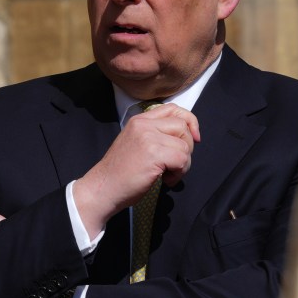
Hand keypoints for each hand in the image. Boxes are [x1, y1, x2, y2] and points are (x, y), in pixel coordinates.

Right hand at [73, 103, 199, 229]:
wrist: (103, 188)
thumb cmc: (121, 172)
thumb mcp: (136, 143)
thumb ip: (155, 134)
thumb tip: (186, 136)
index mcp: (139, 120)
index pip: (173, 109)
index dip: (190, 122)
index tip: (194, 138)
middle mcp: (143, 125)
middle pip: (183, 126)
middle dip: (187, 147)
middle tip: (175, 164)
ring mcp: (148, 138)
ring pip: (185, 145)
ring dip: (183, 164)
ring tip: (168, 174)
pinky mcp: (153, 153)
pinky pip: (182, 159)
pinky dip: (179, 173)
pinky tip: (166, 180)